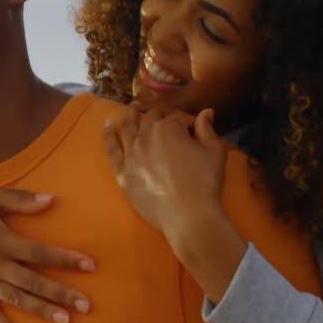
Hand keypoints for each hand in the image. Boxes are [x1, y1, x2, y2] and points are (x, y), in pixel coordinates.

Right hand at [0, 185, 94, 322]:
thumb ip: (20, 199)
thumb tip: (51, 200)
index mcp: (1, 240)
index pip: (39, 253)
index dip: (65, 259)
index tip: (89, 265)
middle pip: (33, 281)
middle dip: (61, 293)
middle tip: (86, 305)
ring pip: (17, 298)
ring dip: (41, 310)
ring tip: (65, 320)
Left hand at [103, 106, 246, 302]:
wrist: (188, 215)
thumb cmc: (205, 182)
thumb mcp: (214, 152)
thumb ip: (207, 129)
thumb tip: (206, 112)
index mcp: (168, 128)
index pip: (176, 117)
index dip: (186, 121)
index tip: (193, 128)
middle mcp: (145, 136)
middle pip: (150, 119)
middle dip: (159, 116)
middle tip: (164, 118)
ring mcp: (130, 154)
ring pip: (128, 127)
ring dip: (130, 114)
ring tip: (131, 107)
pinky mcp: (121, 171)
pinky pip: (111, 148)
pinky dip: (108, 134)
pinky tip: (107, 123)